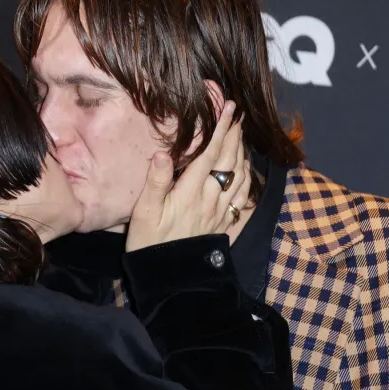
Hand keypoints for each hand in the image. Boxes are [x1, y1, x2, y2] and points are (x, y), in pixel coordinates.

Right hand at [126, 101, 250, 251]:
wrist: (170, 280)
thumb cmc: (149, 244)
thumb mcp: (143, 214)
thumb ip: (155, 183)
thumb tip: (161, 153)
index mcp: (189, 192)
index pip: (209, 154)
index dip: (220, 130)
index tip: (228, 109)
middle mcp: (209, 199)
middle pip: (228, 161)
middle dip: (233, 136)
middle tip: (237, 115)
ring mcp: (219, 212)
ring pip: (238, 176)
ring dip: (241, 153)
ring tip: (240, 136)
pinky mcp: (223, 223)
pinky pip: (241, 195)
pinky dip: (245, 177)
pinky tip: (244, 170)